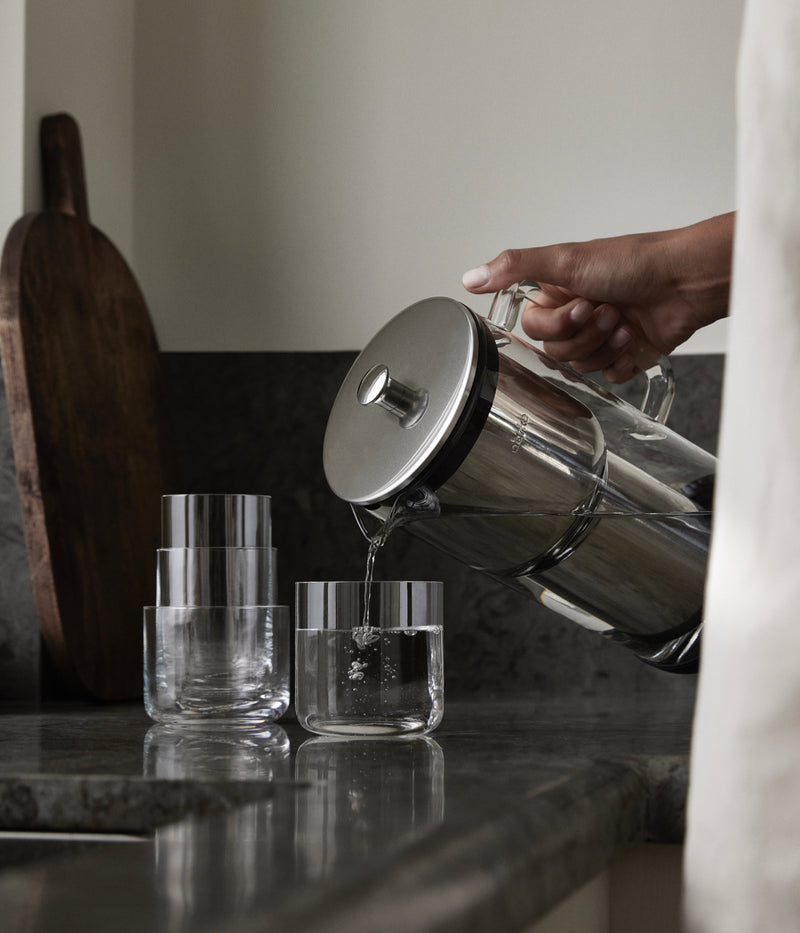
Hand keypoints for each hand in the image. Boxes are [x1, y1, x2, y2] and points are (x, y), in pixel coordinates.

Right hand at [462, 213, 733, 381]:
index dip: (556, 324)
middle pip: (556, 350)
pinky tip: (636, 338)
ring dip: (605, 344)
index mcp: (558, 292)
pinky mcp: (625, 355)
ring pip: (581, 366)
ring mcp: (601, 337)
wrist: (685, 281)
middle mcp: (577, 314)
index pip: (533, 328)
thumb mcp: (566, 259)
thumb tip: (470, 277)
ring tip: (624, 320)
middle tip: (607, 309)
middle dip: (584, 333)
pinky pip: (608, 377)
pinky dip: (622, 361)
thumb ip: (514, 267)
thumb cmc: (634, 262)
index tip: (580, 303)